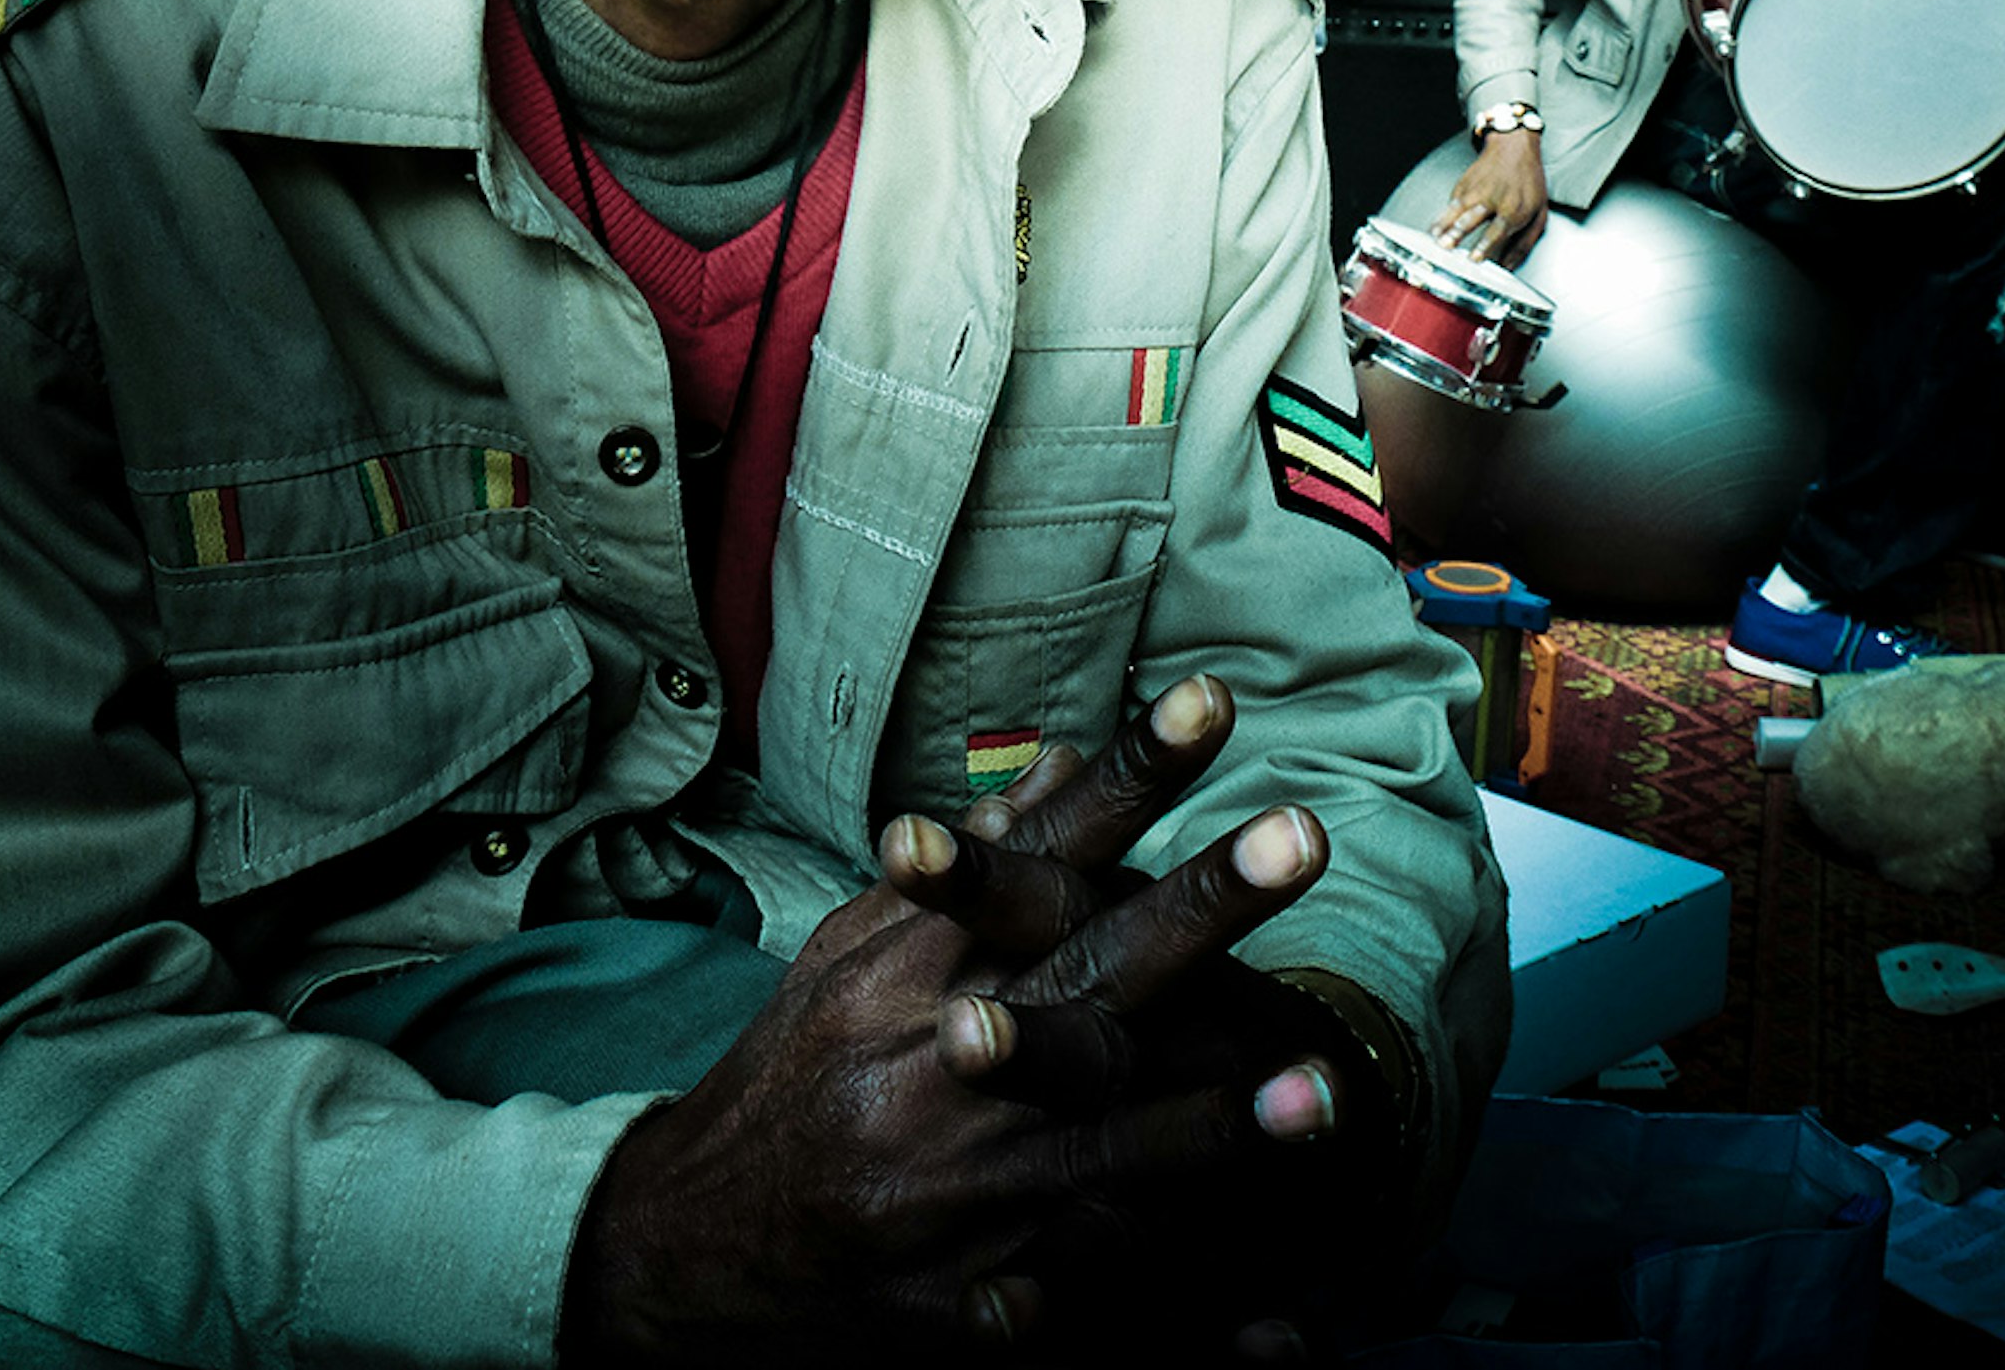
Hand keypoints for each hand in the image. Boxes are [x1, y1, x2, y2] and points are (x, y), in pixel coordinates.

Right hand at [566, 679, 1343, 1362]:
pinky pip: (1087, 1321)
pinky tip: (1277, 1343)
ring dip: (1215, 1125)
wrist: (681, 1246)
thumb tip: (1064, 758)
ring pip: (1101, 1152)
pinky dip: (1179, 1333)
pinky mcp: (963, 1307)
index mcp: (904, 977)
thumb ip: (965, 867)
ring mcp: (952, 1196)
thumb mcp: (852, 957)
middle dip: (1197, 910)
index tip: (1213, 700)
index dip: (1124, 781)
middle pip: (1084, 977)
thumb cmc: (791, 1080)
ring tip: (1323, 1088)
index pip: (1033, 856)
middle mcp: (932, 1073)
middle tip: (1302, 835)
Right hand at [1434, 134, 1545, 268]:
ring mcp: (1476, 191)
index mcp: (1515, 209)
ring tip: (1435, 238)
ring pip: (1457, 210)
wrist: (1514, 146)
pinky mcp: (1463, 186)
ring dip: (1444, 225)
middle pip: (1473, 218)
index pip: (1497, 230)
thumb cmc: (1528, 182)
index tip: (1474, 258)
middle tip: (1447, 246)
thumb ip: (1524, 243)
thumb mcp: (1539, 214)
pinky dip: (1440, 217)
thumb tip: (1509, 268)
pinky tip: (1434, 229)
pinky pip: (1450, 204)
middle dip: (1458, 233)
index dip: (1484, 245)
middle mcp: (1494, 199)